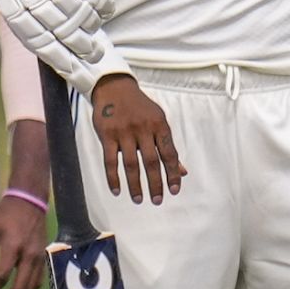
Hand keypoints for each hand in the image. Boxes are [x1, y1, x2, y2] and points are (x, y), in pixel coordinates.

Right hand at [91, 75, 184, 204]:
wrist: (114, 87)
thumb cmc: (139, 107)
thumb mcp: (158, 120)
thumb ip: (167, 146)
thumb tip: (182, 171)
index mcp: (159, 125)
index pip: (169, 154)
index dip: (172, 173)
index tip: (174, 190)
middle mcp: (143, 128)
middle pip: (151, 162)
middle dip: (156, 183)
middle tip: (158, 200)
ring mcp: (124, 132)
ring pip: (131, 164)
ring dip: (135, 185)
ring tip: (139, 199)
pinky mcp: (107, 134)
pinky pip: (110, 160)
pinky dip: (113, 177)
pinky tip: (117, 190)